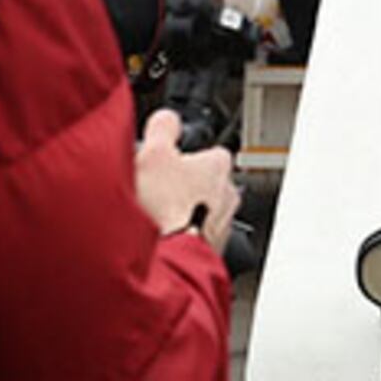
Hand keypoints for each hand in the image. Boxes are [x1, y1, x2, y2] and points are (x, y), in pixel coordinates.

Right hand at [135, 108, 242, 249]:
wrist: (163, 263)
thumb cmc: (163, 209)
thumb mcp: (153, 153)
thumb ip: (163, 128)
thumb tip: (168, 118)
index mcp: (218, 166)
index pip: (207, 151)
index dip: (182, 155)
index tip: (167, 161)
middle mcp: (228, 197)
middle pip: (204, 185)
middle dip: (183, 188)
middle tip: (156, 192)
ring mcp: (221, 229)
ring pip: (201, 214)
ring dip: (182, 216)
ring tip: (154, 220)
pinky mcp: (209, 255)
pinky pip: (194, 240)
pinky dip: (180, 239)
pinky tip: (159, 241)